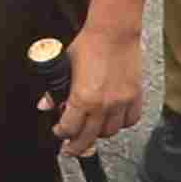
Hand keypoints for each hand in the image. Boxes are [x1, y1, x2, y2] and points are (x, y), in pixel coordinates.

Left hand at [39, 26, 142, 156]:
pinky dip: (121, 124)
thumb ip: (54, 89)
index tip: (59, 133)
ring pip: (110, 132)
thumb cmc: (89, 44)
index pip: (69, 128)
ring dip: (98, 134)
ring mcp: (121, 102)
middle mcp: (103, 105)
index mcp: (82, 98)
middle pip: (89, 137)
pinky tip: (112, 120)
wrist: (114, 32)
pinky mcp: (135, 97)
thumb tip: (45, 104)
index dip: (61, 134)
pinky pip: (130, 121)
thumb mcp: (64, 66)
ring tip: (91, 130)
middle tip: (71, 148)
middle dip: (77, 146)